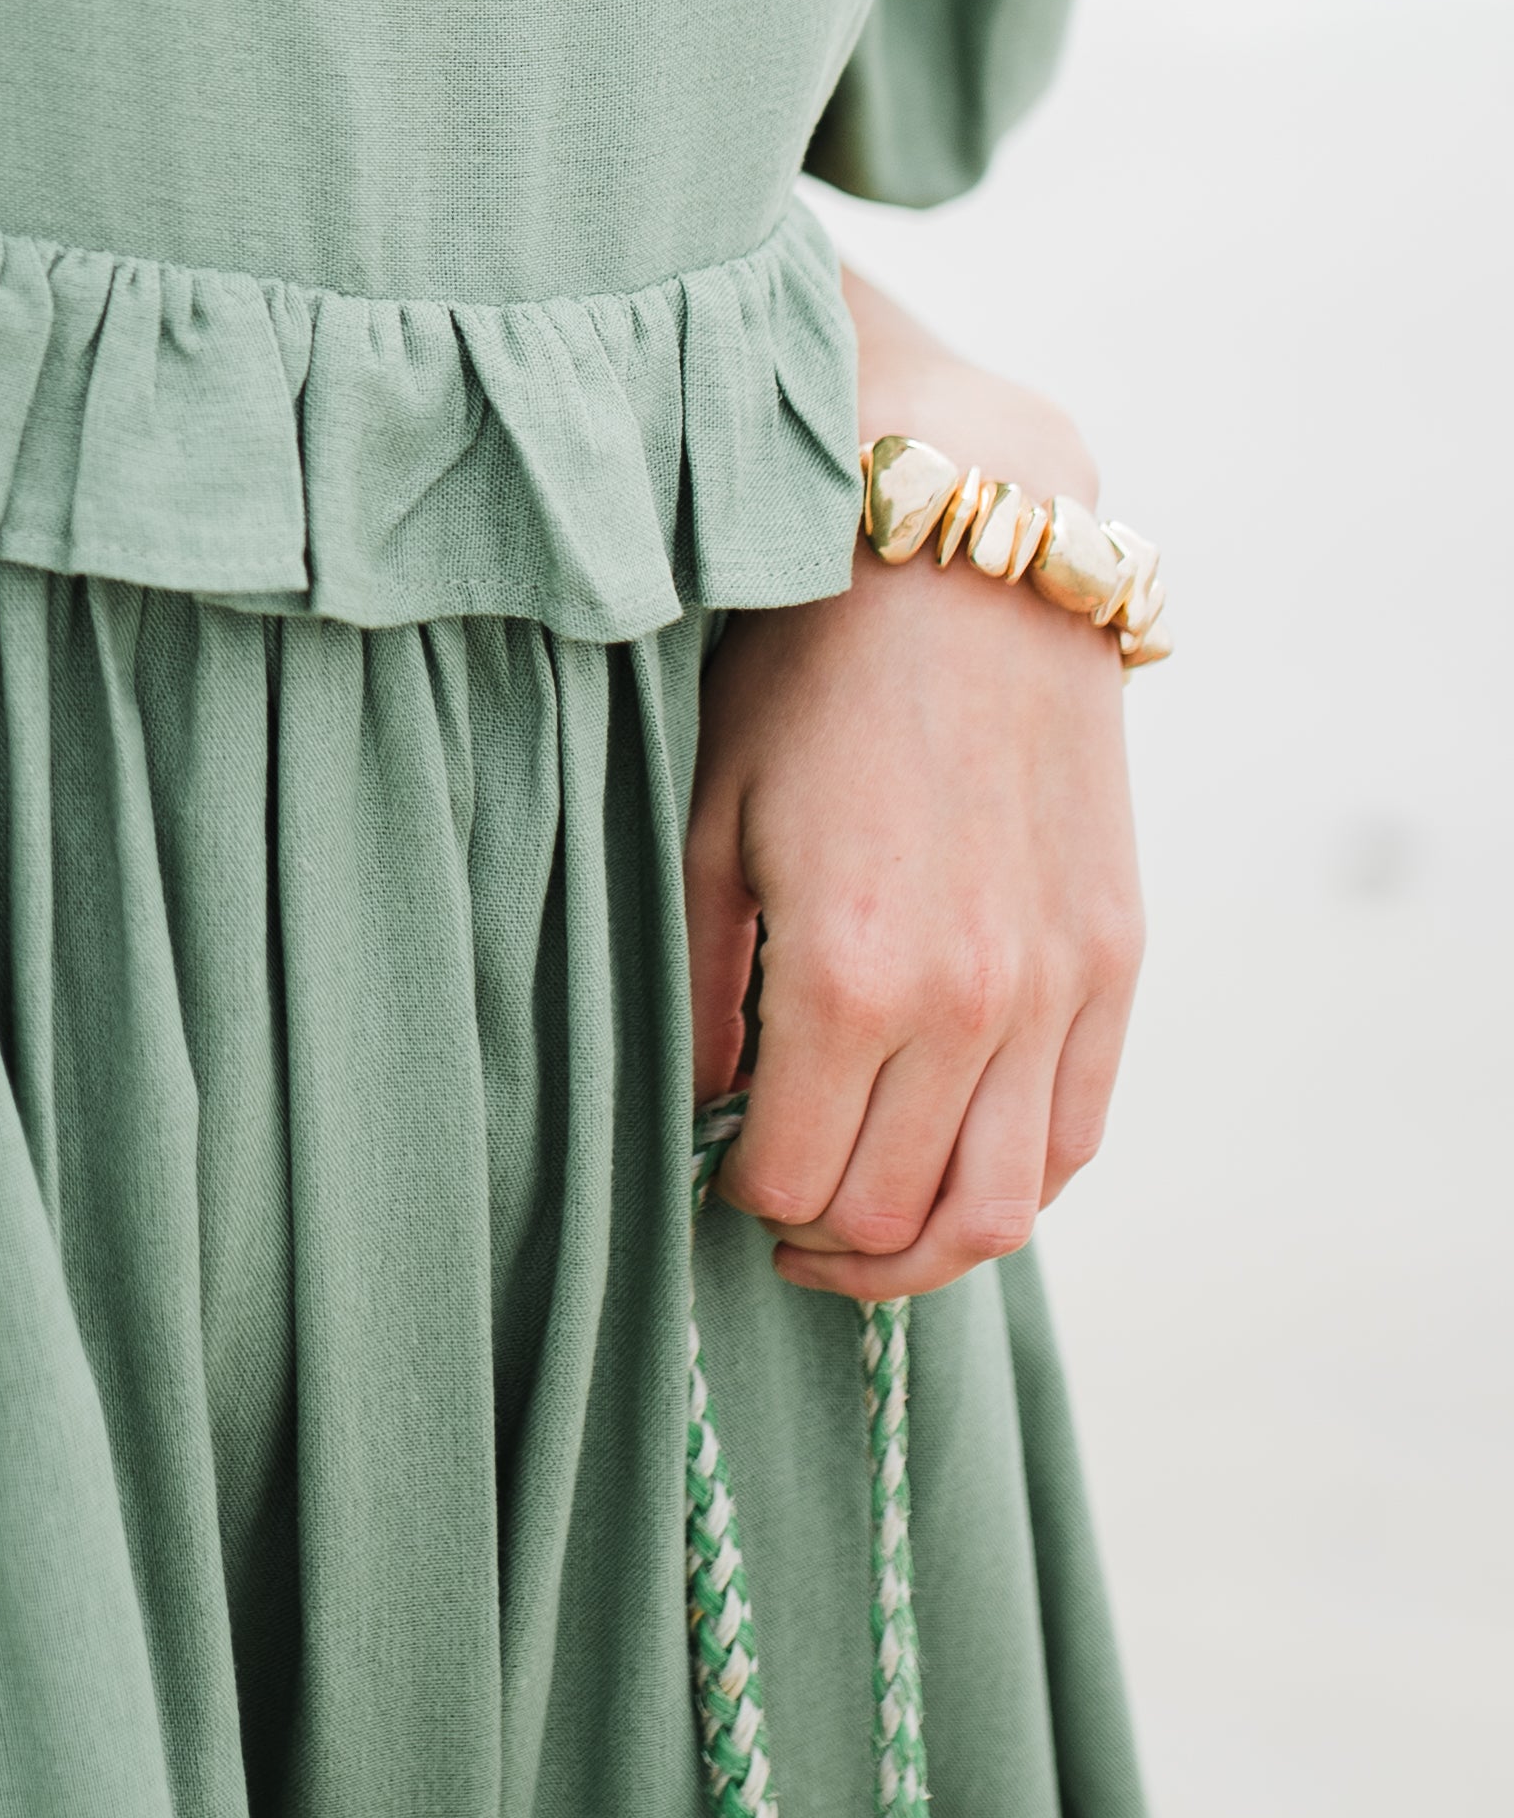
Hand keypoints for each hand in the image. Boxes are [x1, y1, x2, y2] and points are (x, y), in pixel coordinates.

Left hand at [684, 335, 1144, 1304]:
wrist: (966, 567)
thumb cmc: (807, 681)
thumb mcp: (708, 824)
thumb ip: (701, 988)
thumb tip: (708, 1107)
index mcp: (850, 977)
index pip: (787, 1178)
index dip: (735, 1193)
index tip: (709, 1160)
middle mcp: (969, 1006)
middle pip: (889, 1214)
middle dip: (815, 1234)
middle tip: (768, 1199)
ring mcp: (1058, 992)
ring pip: (998, 1212)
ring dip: (919, 1250)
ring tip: (856, 1230)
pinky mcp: (1116, 964)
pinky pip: (1074, 1139)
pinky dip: (1015, 1186)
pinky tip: (949, 1163)